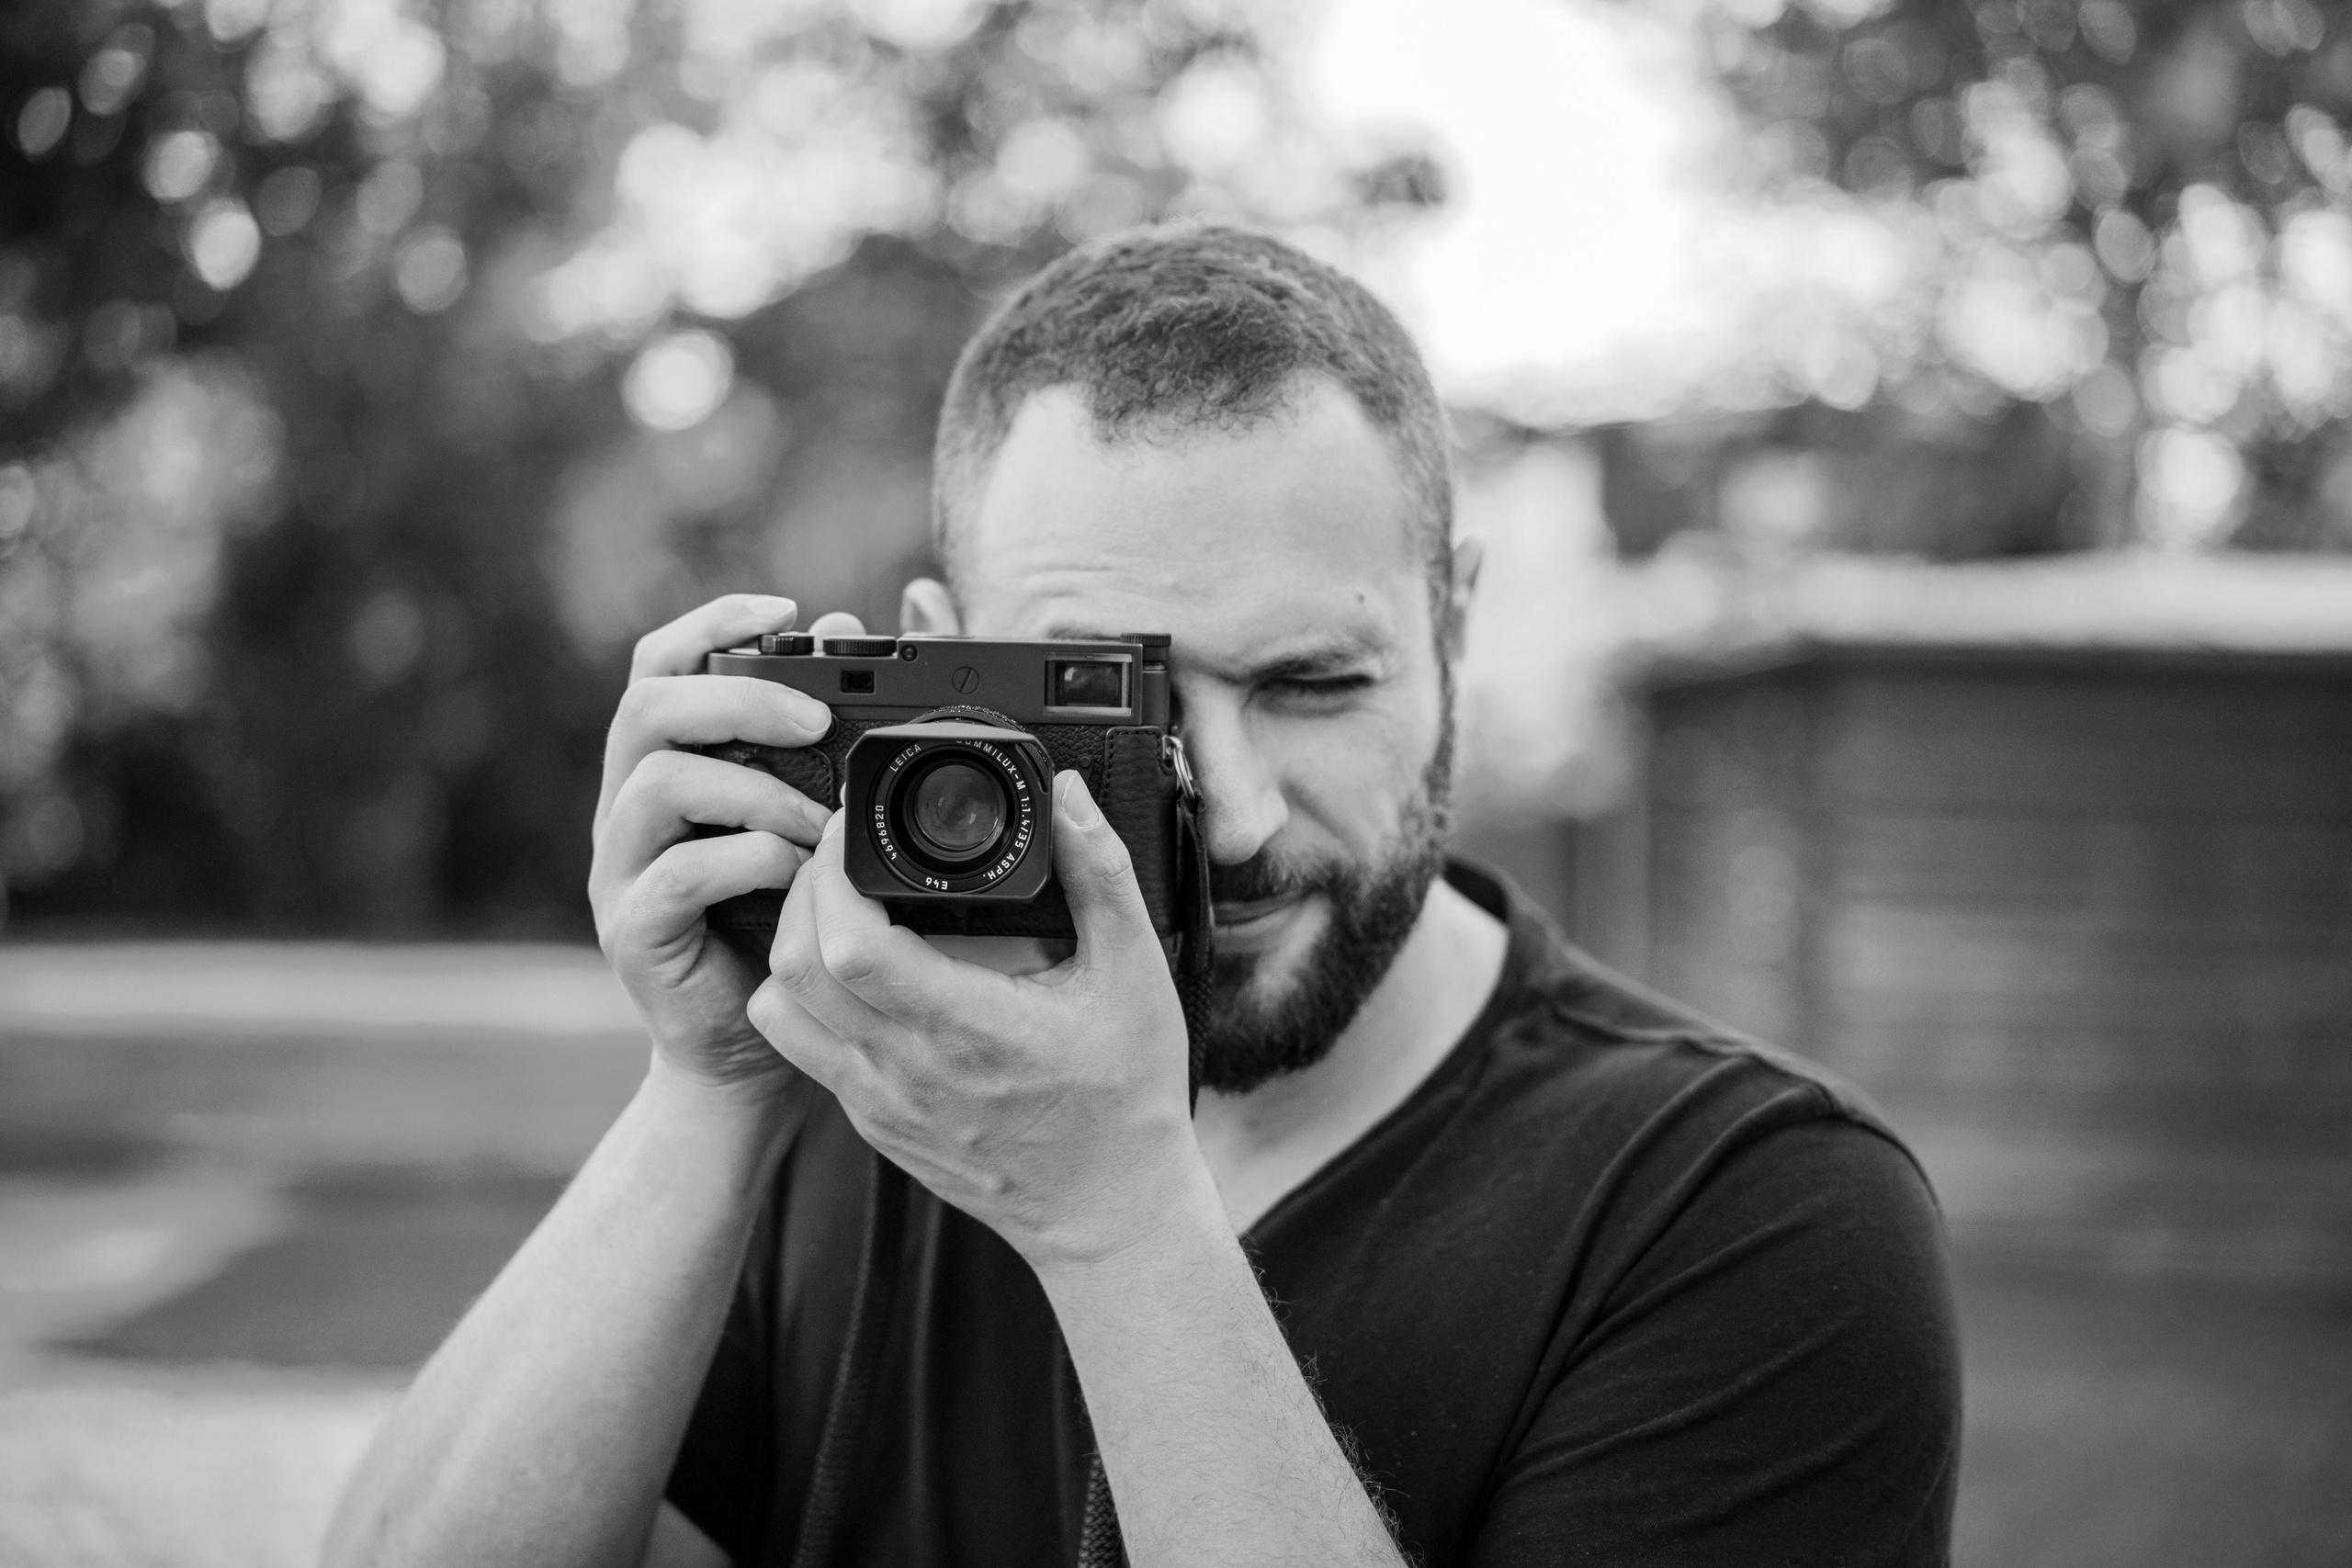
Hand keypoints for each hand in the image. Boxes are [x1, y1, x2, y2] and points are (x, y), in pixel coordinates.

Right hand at [589, 594, 836, 1095]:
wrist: (749, 1053)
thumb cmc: (785, 927)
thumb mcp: (811, 820)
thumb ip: (823, 731)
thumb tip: (849, 622)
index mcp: (664, 765)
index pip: (660, 665)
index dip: (713, 622)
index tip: (787, 608)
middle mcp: (627, 808)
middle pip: (647, 708)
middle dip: (739, 698)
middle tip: (816, 719)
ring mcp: (621, 870)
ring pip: (659, 783)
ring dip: (756, 788)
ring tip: (821, 820)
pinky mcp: (633, 930)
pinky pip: (681, 872)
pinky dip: (751, 860)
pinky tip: (798, 875)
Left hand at [749, 771, 1202, 1269]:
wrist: (1110, 1212)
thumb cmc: (1126, 1098)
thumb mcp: (1135, 975)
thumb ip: (1101, 876)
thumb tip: (1070, 796)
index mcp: (967, 1028)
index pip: (850, 946)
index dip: (830, 872)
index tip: (850, 829)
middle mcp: (907, 1072)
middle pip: (795, 967)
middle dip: (801, 890)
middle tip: (836, 853)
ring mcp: (880, 1105)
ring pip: (780, 1011)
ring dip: (789, 946)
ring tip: (831, 908)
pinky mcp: (872, 1126)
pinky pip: (804, 1050)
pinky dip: (806, 996)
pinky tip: (848, 970)